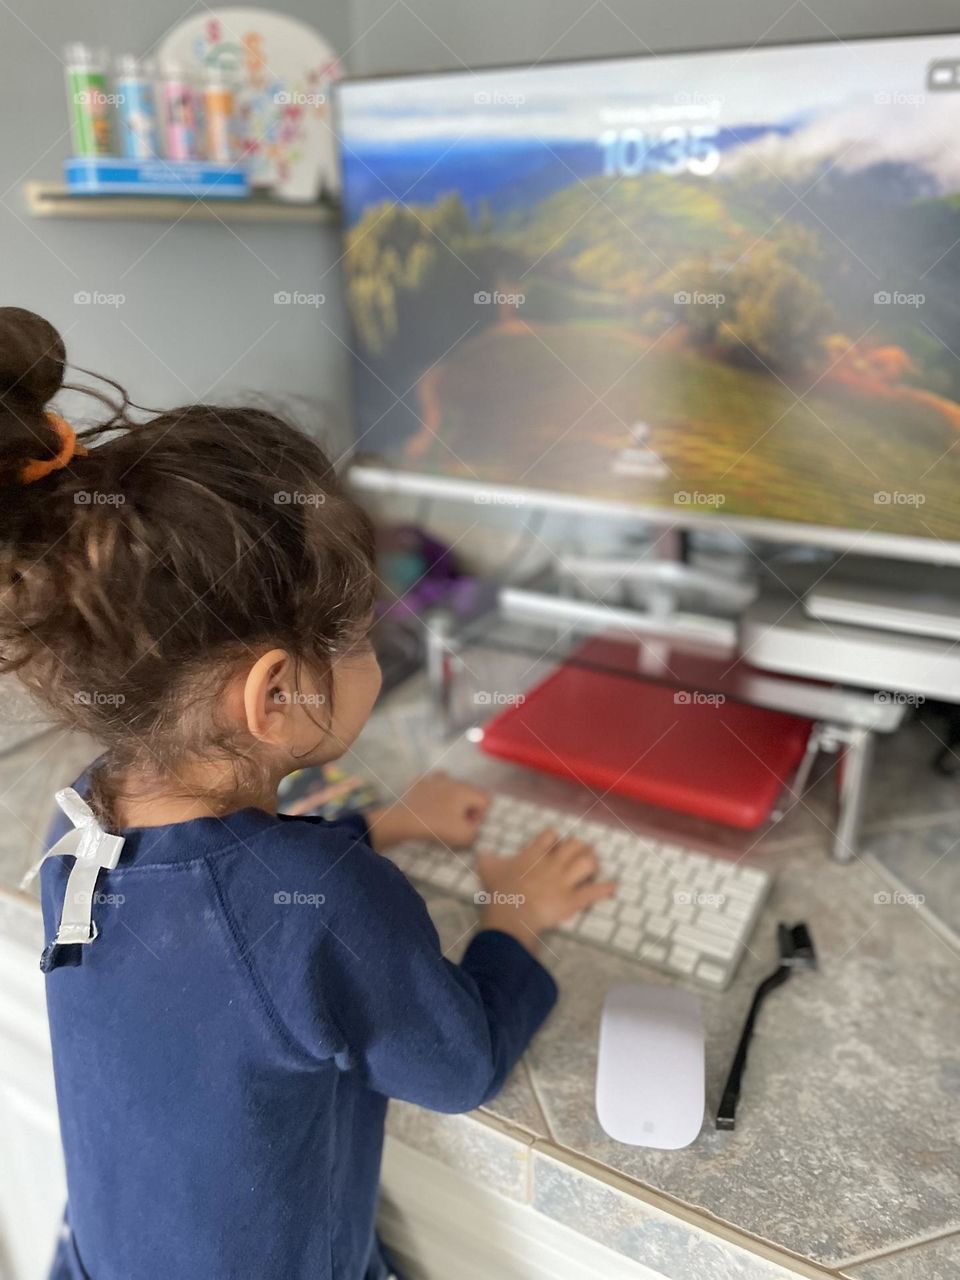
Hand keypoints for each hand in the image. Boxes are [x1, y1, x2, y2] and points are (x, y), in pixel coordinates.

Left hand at [366, 771, 488, 851]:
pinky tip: (430, 799)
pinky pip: (431, 781)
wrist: (406, 821)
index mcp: (467, 790)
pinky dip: (433, 790)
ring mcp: (435, 778)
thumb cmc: (438, 827)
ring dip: (452, 796)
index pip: (485, 800)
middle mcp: (454, 780)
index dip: (481, 815)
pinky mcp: (420, 782)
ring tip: (445, 811)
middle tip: (458, 822)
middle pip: (470, 791)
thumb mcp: (465, 836)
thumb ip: (477, 830)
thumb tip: (474, 824)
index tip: (469, 825)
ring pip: (451, 782)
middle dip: (468, 806)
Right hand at [477, 828, 616, 952]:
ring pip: (588, 863)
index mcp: (535, 853)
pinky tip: (612, 886)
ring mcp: (565, 881)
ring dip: (592, 864)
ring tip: (592, 866)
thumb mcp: (488, 869)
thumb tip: (480, 853)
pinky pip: (594, 892)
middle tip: (580, 853)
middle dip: (580, 847)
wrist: (512, 912)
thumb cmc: (500, 890)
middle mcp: (554, 863)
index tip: (552, 843)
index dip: (553, 838)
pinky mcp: (573, 899)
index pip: (551, 835)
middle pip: (575, 845)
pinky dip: (605, 889)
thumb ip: (487, 859)